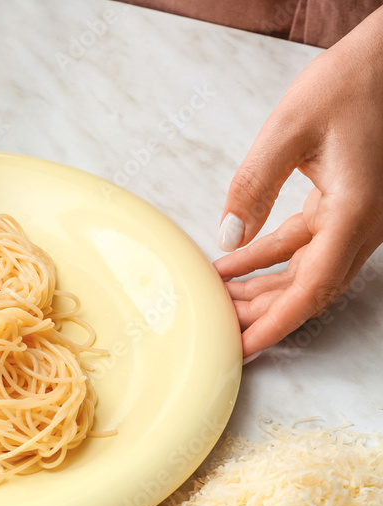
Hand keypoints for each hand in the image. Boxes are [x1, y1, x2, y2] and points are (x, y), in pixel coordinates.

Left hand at [214, 8, 382, 358]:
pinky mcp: (345, 206)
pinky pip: (305, 246)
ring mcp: (356, 217)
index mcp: (354, 212)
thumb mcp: (289, 129)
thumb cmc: (349, 83)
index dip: (277, 323)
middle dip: (260, 313)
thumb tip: (228, 240)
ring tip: (217, 301)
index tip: (246, 349)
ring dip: (262, 288)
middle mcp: (362, 224)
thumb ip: (254, 186)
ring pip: (305, 271)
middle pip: (307, 288)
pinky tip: (232, 266)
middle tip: (217, 328)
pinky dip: (268, 259)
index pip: (313, 287)